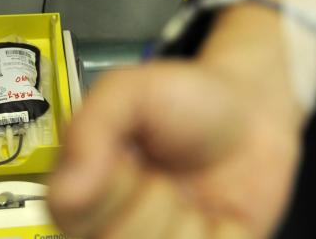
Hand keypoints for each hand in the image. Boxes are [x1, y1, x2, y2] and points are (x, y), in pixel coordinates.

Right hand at [48, 59, 300, 238]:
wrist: (247, 117)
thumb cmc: (185, 100)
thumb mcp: (131, 92)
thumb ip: (92, 128)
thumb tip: (68, 192)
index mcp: (86, 186)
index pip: (73, 214)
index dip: (113, 186)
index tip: (132, 157)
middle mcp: (114, 222)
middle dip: (154, 201)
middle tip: (165, 173)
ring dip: (187, 221)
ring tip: (191, 191)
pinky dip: (222, 236)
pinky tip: (216, 214)